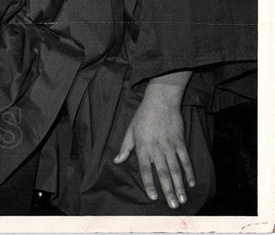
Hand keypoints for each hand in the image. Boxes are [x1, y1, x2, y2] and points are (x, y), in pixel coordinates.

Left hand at [113, 71, 194, 207]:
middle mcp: (156, 148)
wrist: (160, 101)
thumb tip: (116, 161)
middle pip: (163, 172)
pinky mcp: (180, 142)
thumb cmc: (143, 116)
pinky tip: (191, 183)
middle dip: (168, 190)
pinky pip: (185, 159)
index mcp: (143, 146)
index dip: (149, 183)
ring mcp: (170, 146)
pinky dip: (189, 172)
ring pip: (176, 169)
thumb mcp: (130, 130)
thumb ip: (125, 147)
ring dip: (179, 185)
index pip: (145, 169)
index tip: (153, 197)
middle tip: (173, 206)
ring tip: (182, 200)